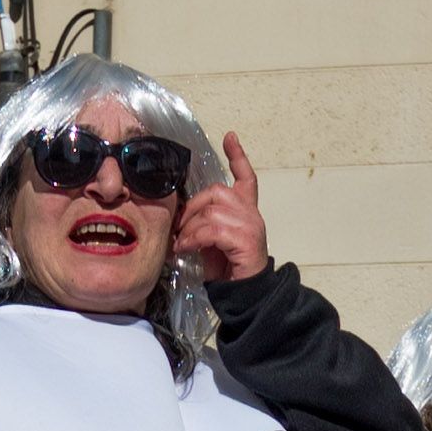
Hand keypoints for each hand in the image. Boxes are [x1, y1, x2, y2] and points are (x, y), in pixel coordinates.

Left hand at [179, 133, 266, 285]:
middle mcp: (251, 212)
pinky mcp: (245, 239)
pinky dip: (194, 239)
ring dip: (190, 229)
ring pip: (211, 212)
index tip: (230, 137)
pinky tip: (186, 249)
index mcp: (246, 209)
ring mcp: (250, 224)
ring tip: (182, 244)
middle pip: (217, 191)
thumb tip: (181, 214)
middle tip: (180, 228)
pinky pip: (212, 230)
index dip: (238, 156)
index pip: (246, 176)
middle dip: (192, 208)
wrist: (246, 293)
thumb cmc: (227, 267)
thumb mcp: (212, 239)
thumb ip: (204, 221)